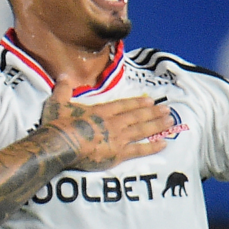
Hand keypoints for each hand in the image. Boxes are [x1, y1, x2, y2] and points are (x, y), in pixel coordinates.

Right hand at [40, 75, 173, 170]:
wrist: (60, 144)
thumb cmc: (58, 124)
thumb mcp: (58, 103)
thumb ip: (62, 89)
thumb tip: (63, 75)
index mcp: (101, 111)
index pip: (123, 105)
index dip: (137, 102)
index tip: (149, 99)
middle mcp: (113, 122)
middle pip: (137, 116)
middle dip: (153, 112)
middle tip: (167, 109)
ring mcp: (118, 138)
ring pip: (142, 130)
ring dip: (157, 125)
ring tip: (170, 121)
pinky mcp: (118, 153)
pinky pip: (139, 150)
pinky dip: (152, 147)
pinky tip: (164, 144)